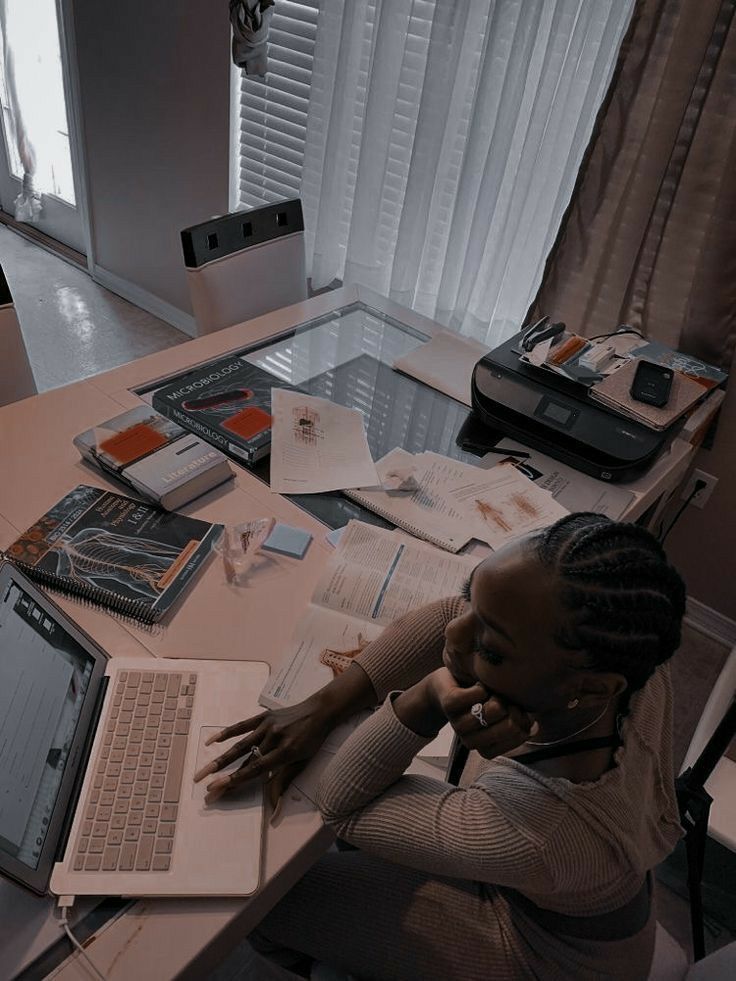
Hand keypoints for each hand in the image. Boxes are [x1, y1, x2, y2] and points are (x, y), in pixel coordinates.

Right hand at [194, 697, 335, 805]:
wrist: (321, 710)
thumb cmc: (313, 740)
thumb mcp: (303, 762)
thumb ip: (284, 780)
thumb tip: (272, 805)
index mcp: (285, 751)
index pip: (255, 769)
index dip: (235, 780)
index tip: (217, 789)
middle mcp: (274, 738)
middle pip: (244, 759)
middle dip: (222, 774)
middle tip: (204, 786)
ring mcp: (267, 725)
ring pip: (239, 744)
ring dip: (220, 758)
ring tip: (203, 770)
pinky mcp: (264, 716)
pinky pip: (242, 725)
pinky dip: (226, 733)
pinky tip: (211, 741)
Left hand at [427, 668, 534, 759]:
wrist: (448, 683)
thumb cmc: (482, 698)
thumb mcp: (503, 711)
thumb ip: (518, 721)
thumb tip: (533, 726)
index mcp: (485, 746)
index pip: (514, 741)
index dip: (522, 722)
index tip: (516, 710)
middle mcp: (470, 740)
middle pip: (507, 727)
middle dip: (513, 708)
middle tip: (504, 699)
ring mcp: (458, 724)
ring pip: (490, 712)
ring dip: (495, 697)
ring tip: (491, 692)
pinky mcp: (449, 705)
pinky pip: (474, 696)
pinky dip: (481, 688)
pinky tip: (478, 685)